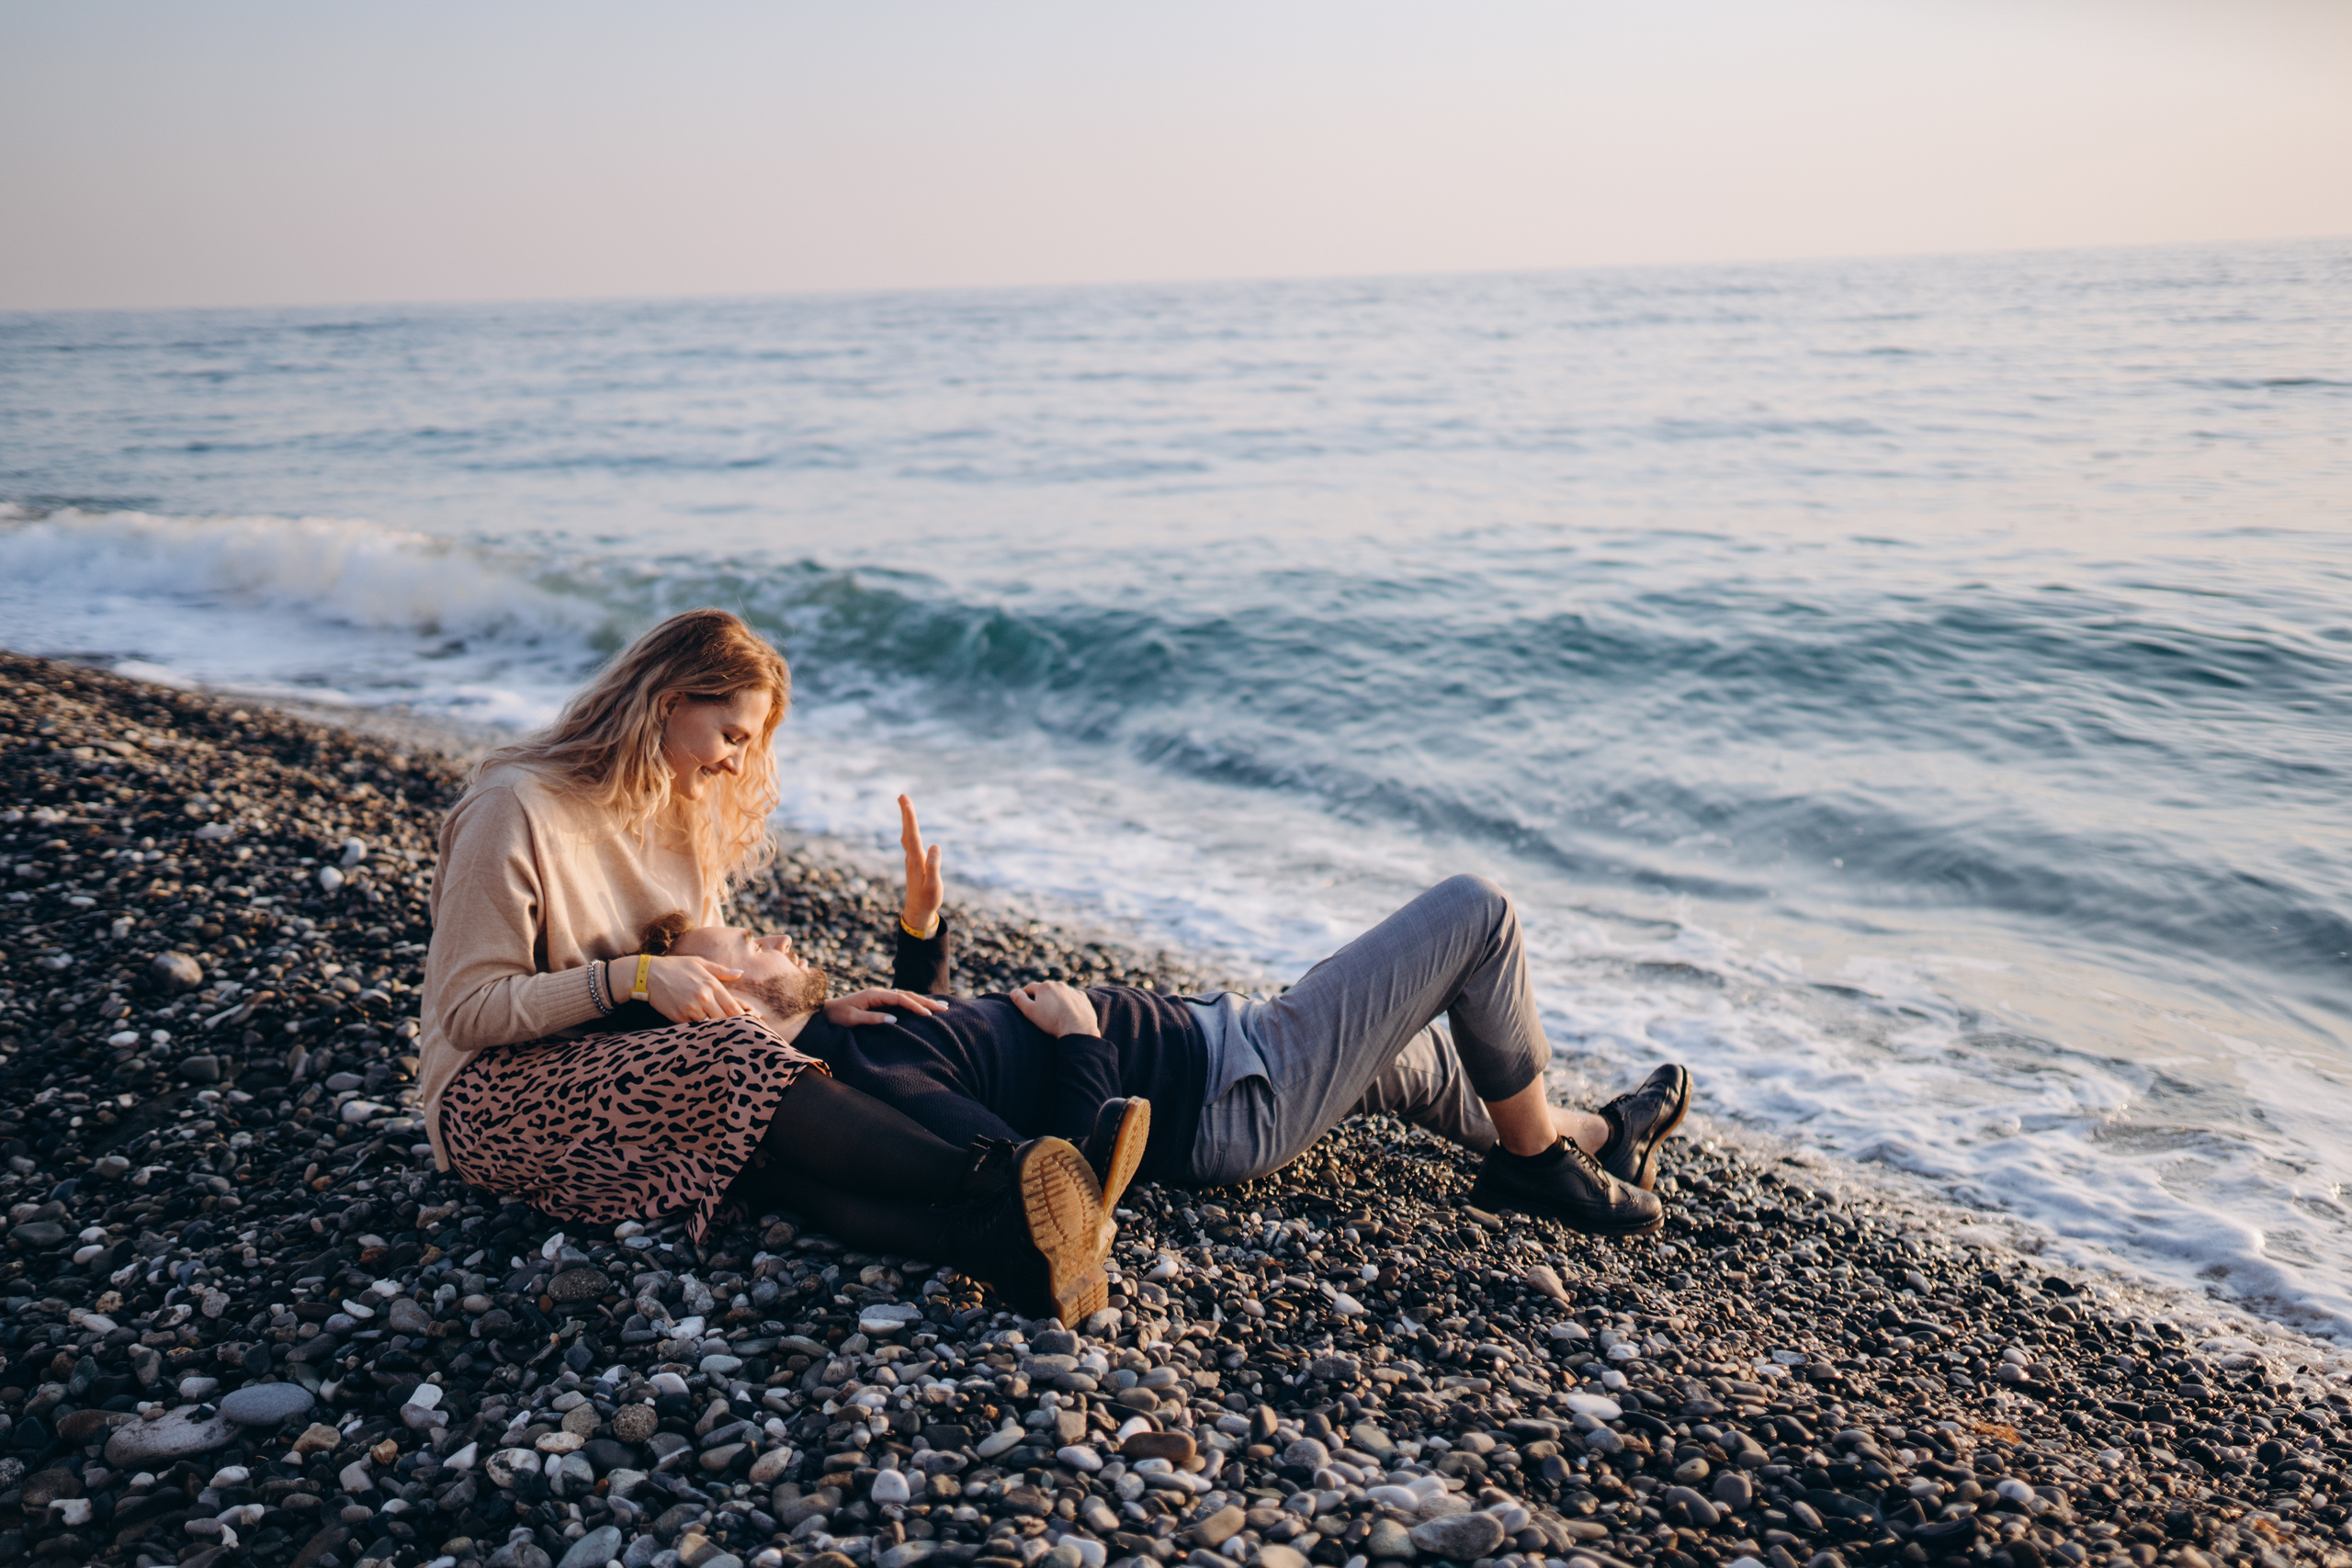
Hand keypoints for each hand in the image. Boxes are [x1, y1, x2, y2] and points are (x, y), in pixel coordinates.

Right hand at [638, 954, 750, 1023]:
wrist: (648, 975)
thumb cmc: (675, 967)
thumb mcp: (699, 963)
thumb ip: (721, 971)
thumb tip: (740, 974)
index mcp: (711, 984)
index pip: (733, 1006)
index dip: (742, 1017)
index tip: (748, 1023)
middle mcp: (703, 997)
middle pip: (724, 1019)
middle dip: (730, 1024)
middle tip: (736, 1030)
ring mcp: (691, 1009)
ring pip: (710, 1024)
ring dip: (713, 1026)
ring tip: (719, 1030)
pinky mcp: (679, 1018)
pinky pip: (694, 1027)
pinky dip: (698, 1027)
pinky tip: (700, 1027)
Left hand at [824, 988, 951, 1026]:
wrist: (825, 1013)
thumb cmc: (837, 1017)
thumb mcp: (852, 1019)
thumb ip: (873, 1018)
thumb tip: (895, 1020)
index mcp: (874, 994)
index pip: (901, 998)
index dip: (916, 1006)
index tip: (928, 1015)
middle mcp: (880, 993)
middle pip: (908, 995)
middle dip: (927, 1001)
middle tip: (945, 1008)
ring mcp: (880, 997)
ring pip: (907, 997)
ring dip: (924, 1001)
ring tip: (941, 1006)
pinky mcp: (880, 1003)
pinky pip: (902, 1001)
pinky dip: (915, 1003)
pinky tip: (924, 1006)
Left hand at [899, 793, 944, 936]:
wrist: (917, 911)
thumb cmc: (928, 899)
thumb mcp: (934, 884)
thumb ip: (934, 866)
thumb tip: (936, 846)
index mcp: (917, 860)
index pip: (913, 834)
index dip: (910, 818)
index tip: (906, 802)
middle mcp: (911, 857)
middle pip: (907, 831)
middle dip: (905, 813)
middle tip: (902, 795)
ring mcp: (911, 860)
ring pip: (907, 835)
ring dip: (906, 820)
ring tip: (905, 806)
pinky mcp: (913, 863)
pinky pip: (909, 841)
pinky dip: (909, 830)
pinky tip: (908, 829)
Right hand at [1007, 981, 1098, 1037]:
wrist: (1077, 1029)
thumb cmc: (1051, 1021)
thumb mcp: (1030, 1011)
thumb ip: (1019, 1000)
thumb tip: (1013, 991)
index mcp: (1045, 986)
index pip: (1029, 988)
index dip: (1024, 995)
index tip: (1023, 1004)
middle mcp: (1059, 985)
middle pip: (1045, 989)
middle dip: (1041, 997)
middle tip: (1039, 1010)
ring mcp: (1072, 991)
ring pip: (1060, 993)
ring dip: (1055, 999)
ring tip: (1054, 1013)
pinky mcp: (1082, 998)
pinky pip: (1073, 998)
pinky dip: (1069, 1003)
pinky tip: (1068, 1013)